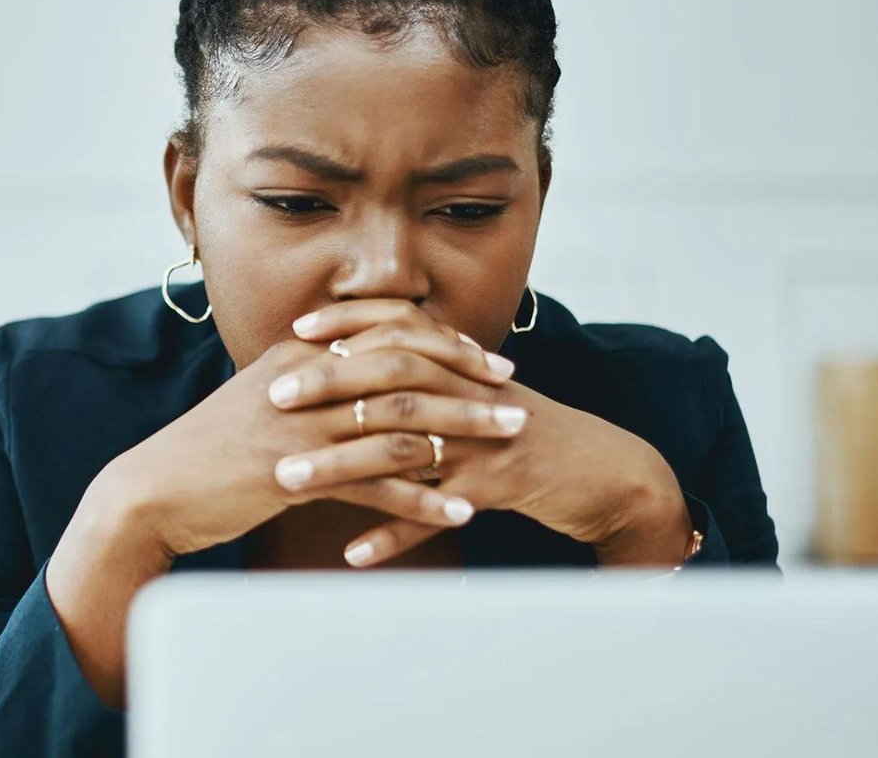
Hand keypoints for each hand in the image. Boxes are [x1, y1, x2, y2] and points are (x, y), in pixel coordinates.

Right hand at [91, 312, 519, 559]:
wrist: (154, 493)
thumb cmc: (207, 452)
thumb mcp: (259, 401)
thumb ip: (308, 384)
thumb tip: (355, 378)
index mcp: (298, 356)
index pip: (385, 332)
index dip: (442, 342)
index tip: (485, 358)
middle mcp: (305, 381)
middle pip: (405, 368)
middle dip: (467, 381)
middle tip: (512, 397)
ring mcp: (301, 427)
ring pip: (401, 421)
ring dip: (463, 433)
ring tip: (508, 444)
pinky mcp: (296, 475)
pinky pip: (377, 484)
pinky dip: (424, 498)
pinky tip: (459, 511)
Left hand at [277, 299, 692, 566]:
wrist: (603, 471)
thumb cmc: (524, 433)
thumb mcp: (476, 395)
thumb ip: (427, 377)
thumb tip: (359, 363)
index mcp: (461, 366)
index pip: (399, 329)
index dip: (348, 326)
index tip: (295, 333)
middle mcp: (470, 393)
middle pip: (393, 377)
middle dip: (329, 385)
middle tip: (274, 398)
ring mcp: (486, 440)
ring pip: (405, 446)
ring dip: (342, 466)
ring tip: (288, 481)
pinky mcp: (501, 488)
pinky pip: (438, 513)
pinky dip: (395, 534)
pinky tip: (354, 553)